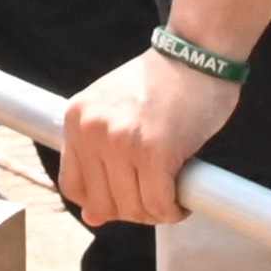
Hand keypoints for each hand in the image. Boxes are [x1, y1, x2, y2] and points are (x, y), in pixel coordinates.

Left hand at [55, 43, 247, 228]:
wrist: (198, 54)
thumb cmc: (161, 84)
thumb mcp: (116, 113)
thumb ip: (98, 159)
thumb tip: (91, 217)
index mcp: (76, 118)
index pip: (73, 186)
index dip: (100, 202)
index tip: (125, 197)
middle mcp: (92, 129)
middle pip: (103, 204)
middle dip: (133, 210)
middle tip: (156, 197)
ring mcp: (121, 140)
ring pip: (133, 208)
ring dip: (156, 212)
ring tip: (171, 195)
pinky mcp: (154, 151)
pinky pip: (159, 204)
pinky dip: (174, 210)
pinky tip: (182, 200)